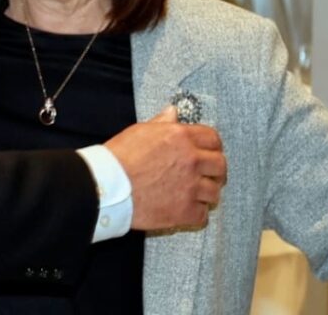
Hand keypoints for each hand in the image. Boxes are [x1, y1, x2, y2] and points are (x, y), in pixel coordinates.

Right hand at [104, 106, 226, 230]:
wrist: (107, 185)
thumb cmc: (119, 156)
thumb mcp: (141, 131)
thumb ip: (162, 122)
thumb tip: (173, 112)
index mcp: (181, 137)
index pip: (213, 138)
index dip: (212, 146)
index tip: (208, 152)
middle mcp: (191, 160)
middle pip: (220, 165)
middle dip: (215, 171)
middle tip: (207, 175)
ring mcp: (190, 187)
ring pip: (214, 192)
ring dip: (206, 194)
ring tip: (194, 195)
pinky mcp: (184, 211)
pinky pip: (202, 215)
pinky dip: (195, 214)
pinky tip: (185, 209)